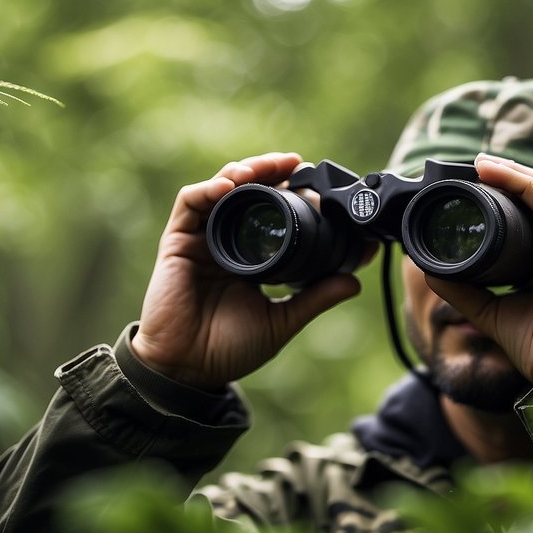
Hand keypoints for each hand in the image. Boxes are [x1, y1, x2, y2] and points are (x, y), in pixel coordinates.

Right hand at [131, 153, 361, 390]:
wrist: (189, 369)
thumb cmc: (230, 349)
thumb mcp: (282, 320)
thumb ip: (315, 298)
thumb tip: (355, 280)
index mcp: (250, 257)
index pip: (271, 212)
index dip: (289, 192)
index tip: (317, 184)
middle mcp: (225, 241)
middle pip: (247, 191)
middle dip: (269, 170)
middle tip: (294, 162)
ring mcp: (200, 239)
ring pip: (220, 188)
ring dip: (242, 171)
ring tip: (265, 168)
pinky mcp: (177, 241)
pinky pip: (190, 202)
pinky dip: (209, 188)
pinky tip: (229, 187)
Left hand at [423, 153, 532, 382]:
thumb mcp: (487, 308)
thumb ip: (462, 288)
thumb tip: (429, 269)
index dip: (508, 191)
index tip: (477, 180)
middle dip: (510, 175)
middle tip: (477, 163)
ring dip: (516, 173)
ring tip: (485, 163)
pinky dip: (527, 187)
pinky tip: (503, 176)